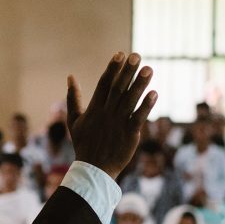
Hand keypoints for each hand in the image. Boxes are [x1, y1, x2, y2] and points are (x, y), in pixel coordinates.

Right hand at [67, 52, 156, 179]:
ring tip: (149, 69)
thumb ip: (73, 98)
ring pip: (130, 100)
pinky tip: (154, 93)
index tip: (120, 54)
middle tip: (136, 55)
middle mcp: (106, 113)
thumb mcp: (74, 120)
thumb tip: (70, 77)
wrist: (93, 169)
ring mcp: (118, 123)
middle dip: (127, 72)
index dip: (113, 69)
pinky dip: (146, 106)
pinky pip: (139, 117)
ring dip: (140, 84)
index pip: (104, 84)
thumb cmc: (84, 143)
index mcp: (94, 109)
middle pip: (118, 88)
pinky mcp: (130, 134)